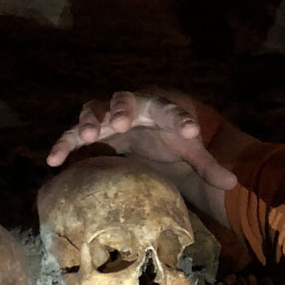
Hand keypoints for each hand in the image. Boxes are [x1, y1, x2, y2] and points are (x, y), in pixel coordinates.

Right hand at [47, 92, 236, 190]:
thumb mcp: (189, 152)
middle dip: (122, 109)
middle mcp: (132, 106)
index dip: (181, 119)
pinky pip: (72, 134)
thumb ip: (208, 166)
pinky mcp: (91, 130)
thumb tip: (233, 185)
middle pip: (124, 100)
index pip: (172, 111)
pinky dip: (62, 144)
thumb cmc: (168, 137)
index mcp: (161, 109)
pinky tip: (52, 160)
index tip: (190, 132)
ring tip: (87, 137)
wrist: (145, 129)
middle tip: (121, 123)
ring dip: (89, 121)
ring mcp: (108, 115)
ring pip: (94, 110)